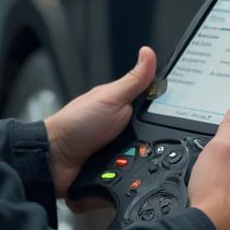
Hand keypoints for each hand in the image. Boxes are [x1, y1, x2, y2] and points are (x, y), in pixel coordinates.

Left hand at [43, 46, 155, 197]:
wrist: (53, 160)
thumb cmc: (76, 124)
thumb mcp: (110, 98)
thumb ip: (134, 79)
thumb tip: (149, 52)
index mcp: (124, 106)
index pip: (156, 106)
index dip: (166, 110)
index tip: (175, 113)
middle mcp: (123, 128)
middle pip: (155, 137)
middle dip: (150, 142)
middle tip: (138, 141)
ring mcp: (120, 151)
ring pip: (147, 159)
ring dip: (140, 161)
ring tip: (127, 159)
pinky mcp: (115, 173)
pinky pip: (133, 176)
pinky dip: (130, 177)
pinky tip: (124, 175)